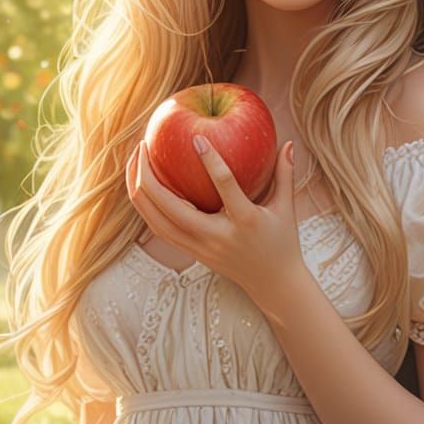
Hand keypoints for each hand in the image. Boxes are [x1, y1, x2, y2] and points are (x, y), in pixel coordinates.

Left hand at [127, 136, 305, 303]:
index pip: (225, 186)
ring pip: (156, 221)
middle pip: (170, 208)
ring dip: (139, 190)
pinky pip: (159, 229)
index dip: (210, 161)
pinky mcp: (191, 253)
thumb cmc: (282, 242)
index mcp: (244, 220)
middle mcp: (216, 236)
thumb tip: (288, 143)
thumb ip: (285, 174)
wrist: (273, 284)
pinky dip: (145, 207)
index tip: (197, 138)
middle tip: (144, 145)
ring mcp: (200, 248)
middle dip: (149, 175)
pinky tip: (139, 184)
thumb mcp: (286, 208)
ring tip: (134, 161)